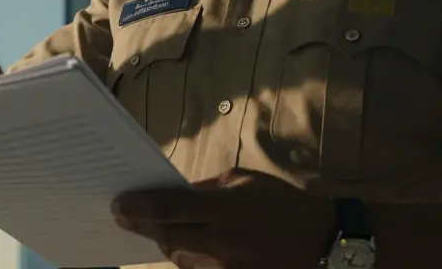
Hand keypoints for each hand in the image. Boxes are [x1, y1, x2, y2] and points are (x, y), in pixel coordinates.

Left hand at [111, 168, 337, 268]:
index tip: (117, 205)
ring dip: (169, 243)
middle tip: (125, 215)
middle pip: (166, 237)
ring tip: (166, 229)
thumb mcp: (243, 181)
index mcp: (225, 209)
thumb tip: (174, 193)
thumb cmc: (282, 203)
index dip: (138, 207)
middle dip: (143, 226)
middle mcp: (221, 241)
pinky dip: (190, 259)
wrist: (324, 242)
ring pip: (179, 259)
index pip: (169, 208)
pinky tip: (191, 247)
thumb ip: (206, 189)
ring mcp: (227, 268)